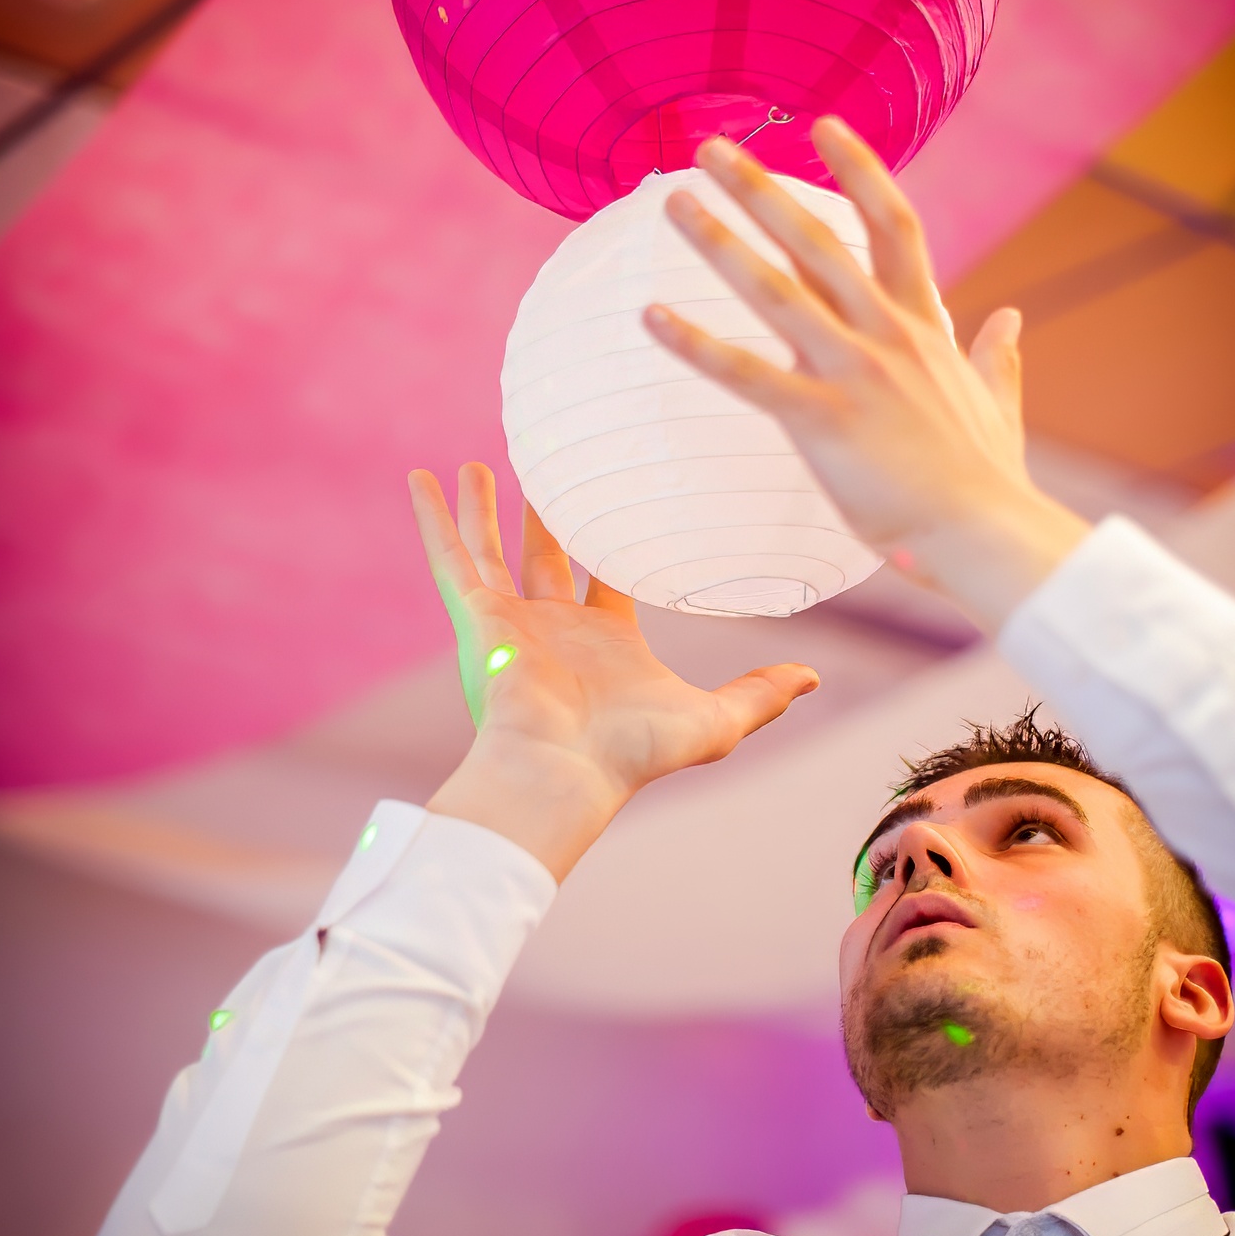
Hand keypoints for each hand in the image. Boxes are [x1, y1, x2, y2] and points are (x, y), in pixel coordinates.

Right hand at [410, 464, 819, 878]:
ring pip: (494, 550)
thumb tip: (814, 678)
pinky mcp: (478, 618)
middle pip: (547, 560)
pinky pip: (451, 558)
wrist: (565, 771)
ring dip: (485, 509)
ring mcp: (512, 621)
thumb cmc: (635, 753)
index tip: (617, 507)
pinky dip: (433, 520)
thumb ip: (760, 693)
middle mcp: (555, 628)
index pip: (607, 582)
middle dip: (544, 521)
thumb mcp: (715, 720)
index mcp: (605, 642)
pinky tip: (420, 479)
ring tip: (482, 465)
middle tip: (546, 474)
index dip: (611, 548)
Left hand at [646, 120, 1089, 633]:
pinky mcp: (823, 419)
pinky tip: (649, 317)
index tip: (823, 126)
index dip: (859, 169)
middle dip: (760, 188)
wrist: (985, 532)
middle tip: (708, 147)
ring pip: (774, 289)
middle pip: (816, 239)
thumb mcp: (999, 403)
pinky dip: (693, 344)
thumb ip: (997, 356)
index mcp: (924, 326)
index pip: (892, 225)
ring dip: (719, 240)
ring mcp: (854, 371)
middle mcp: (885, 333)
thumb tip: (1011, 317)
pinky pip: (744, 373)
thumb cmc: (986, 481)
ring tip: (672, 202)